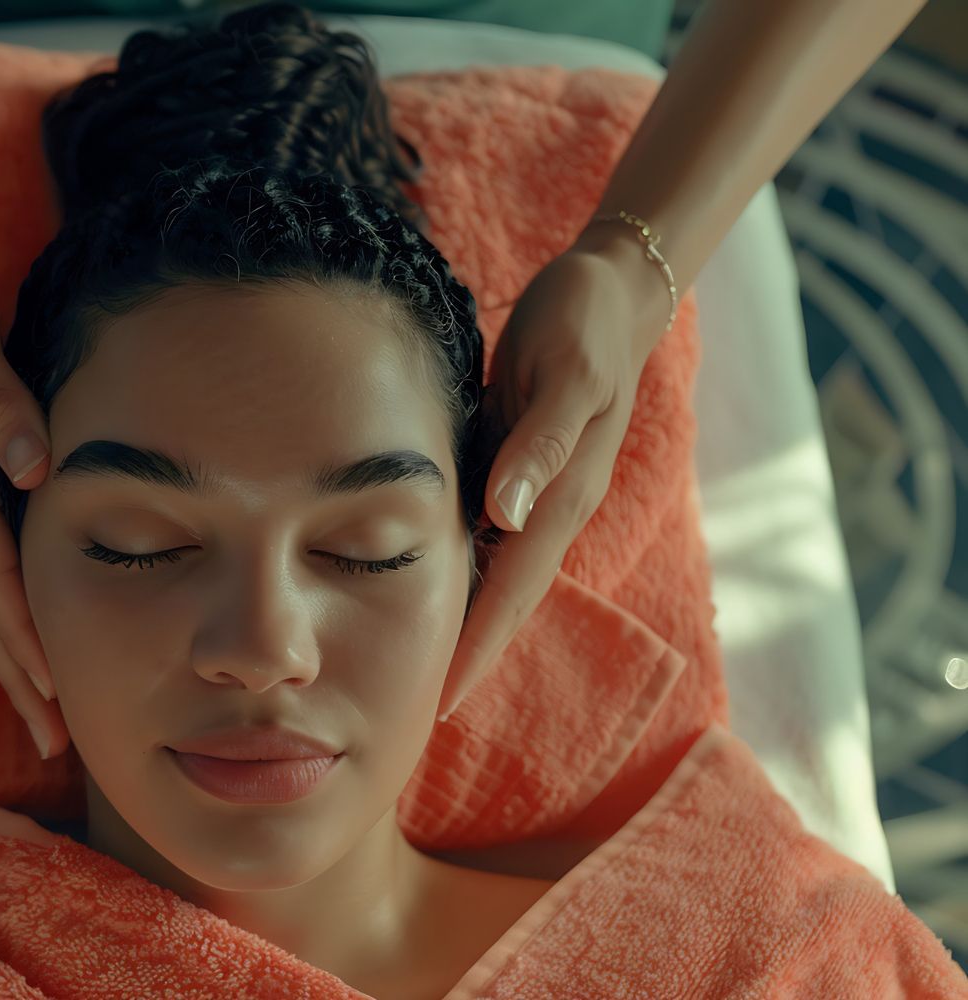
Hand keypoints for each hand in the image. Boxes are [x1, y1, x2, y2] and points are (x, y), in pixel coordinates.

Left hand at [436, 236, 667, 720]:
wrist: (608, 289)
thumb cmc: (583, 326)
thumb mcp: (565, 375)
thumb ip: (538, 445)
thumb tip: (508, 516)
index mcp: (560, 499)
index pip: (511, 593)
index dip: (476, 650)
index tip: (439, 705)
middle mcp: (546, 508)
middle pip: (501, 601)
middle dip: (465, 658)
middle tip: (413, 715)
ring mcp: (532, 492)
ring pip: (492, 576)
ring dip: (461, 625)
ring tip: (414, 673)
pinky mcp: (514, 468)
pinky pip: (483, 537)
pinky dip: (459, 573)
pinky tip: (424, 592)